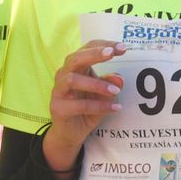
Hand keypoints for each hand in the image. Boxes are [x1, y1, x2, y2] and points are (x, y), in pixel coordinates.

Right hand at [43, 41, 126, 174]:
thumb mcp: (104, 96)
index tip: (122, 47)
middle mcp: (64, 75)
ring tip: (115, 91)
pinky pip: (77, 105)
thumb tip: (119, 79)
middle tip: (111, 53)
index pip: (87, 48)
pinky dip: (97, 106)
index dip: (104, 45)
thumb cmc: (87, 109)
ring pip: (72, 80)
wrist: (71, 134)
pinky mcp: (58, 108)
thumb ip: (111, 85)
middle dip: (93, 54)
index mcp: (76, 67)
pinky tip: (114, 108)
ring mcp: (58, 91)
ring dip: (96, 84)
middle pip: (74, 58)